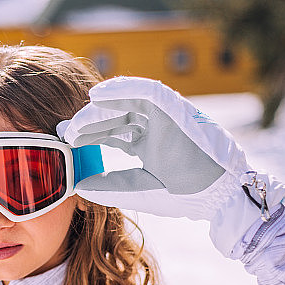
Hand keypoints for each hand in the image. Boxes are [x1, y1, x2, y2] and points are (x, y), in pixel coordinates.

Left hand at [57, 77, 284, 223]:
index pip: (113, 133)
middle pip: (116, 117)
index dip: (89, 135)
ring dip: (101, 107)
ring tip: (78, 118)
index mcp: (148, 145)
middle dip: (90, 122)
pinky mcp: (177, 109)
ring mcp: (166, 117)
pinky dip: (124, 89)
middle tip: (65, 131)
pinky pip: (148, 91)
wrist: (219, 196)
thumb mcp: (137, 191)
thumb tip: (77, 186)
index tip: (66, 142)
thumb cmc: (184, 196)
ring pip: (128, 103)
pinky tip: (99, 95)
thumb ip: (109, 186)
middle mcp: (155, 128)